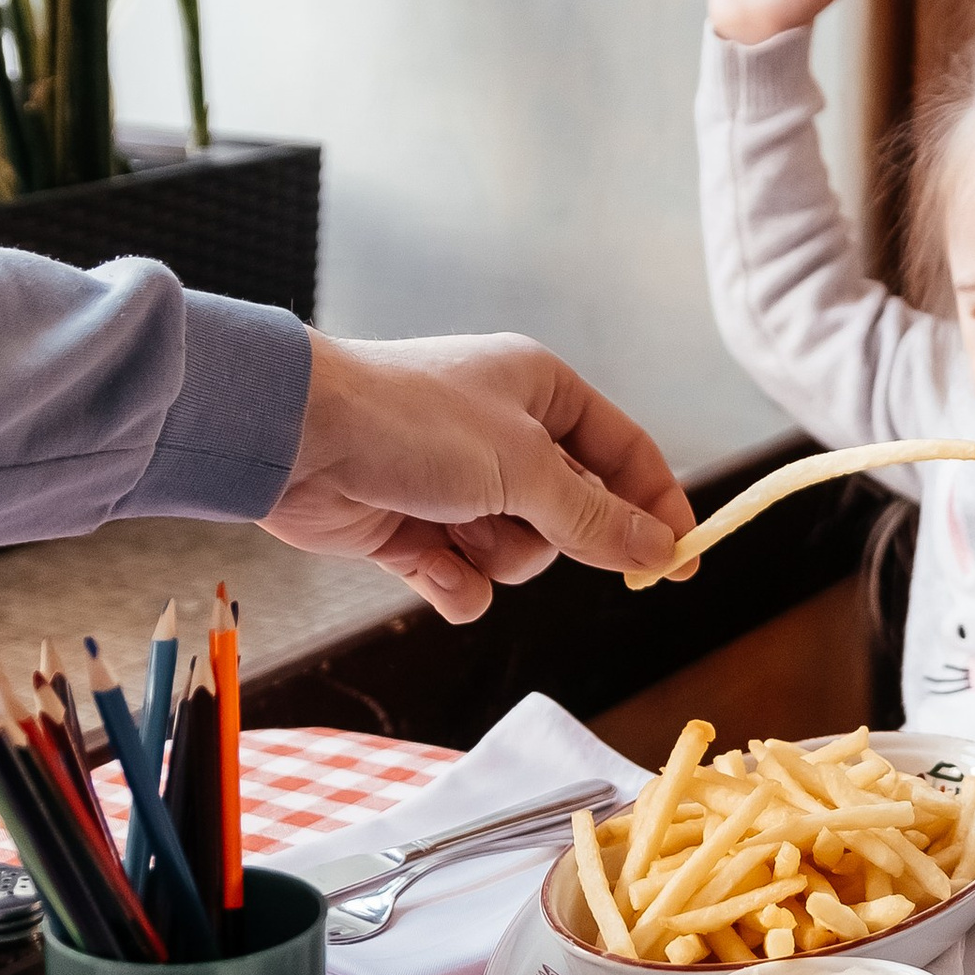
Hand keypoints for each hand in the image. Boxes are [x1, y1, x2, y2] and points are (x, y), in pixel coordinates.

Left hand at [265, 332, 694, 620]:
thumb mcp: (524, 467)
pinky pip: (465, 579)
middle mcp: (504, 434)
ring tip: (452, 529)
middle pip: (573, 511)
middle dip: (552, 532)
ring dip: (494, 555)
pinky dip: (452, 582)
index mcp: (541, 392)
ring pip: (520, 552)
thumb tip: (661, 548)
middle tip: (524, 526)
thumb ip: (595, 516)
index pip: (624, 451)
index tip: (681, 563)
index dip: (656, 504)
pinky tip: (428, 567)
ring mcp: (457, 484)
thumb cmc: (412, 423)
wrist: (293, 438)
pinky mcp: (414, 529)